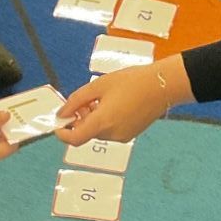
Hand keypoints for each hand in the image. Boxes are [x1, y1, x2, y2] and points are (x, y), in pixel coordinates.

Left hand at [56, 57, 190, 145]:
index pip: (74, 139)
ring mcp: (122, 136)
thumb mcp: (99, 85)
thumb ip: (76, 100)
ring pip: (98, 131)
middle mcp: (111, 134)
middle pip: (86, 133)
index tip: (59, 123)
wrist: (161, 85)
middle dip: (79, 119)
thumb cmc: (130, 81)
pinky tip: (113, 104)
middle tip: (84, 100)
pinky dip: (105, 121)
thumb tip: (61, 114)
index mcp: (102, 122)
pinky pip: (110, 131)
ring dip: (92, 119)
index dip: (62, 133)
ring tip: (101, 98)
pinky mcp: (130, 134)